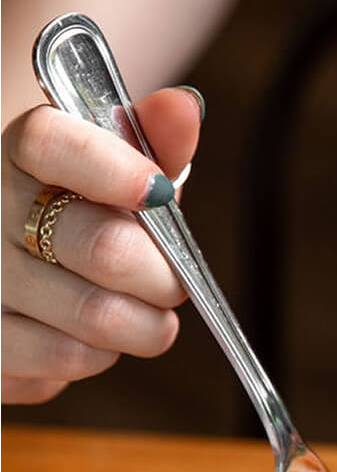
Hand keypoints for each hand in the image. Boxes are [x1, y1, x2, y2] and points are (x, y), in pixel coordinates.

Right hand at [2, 88, 201, 402]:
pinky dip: (94, 356)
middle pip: (105, 249)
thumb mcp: (115, 166)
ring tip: (134, 312)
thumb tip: (183, 108)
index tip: (157, 192)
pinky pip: (64, 364)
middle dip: (164, 275)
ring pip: (96, 318)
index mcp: (16, 153)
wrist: (7, 252)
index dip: (114, 169)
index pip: (52, 144)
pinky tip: (79, 333)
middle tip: (171, 280)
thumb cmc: (76, 207)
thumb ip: (153, 138)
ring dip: (140, 325)